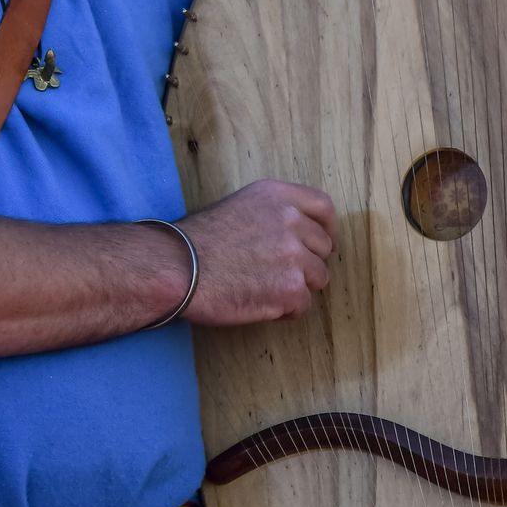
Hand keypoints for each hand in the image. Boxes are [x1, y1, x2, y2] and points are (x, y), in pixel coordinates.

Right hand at [180, 179, 336, 325]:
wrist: (178, 268)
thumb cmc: (198, 241)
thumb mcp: (239, 206)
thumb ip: (273, 214)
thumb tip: (297, 234)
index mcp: (278, 196)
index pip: (324, 206)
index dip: (327, 229)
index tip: (322, 244)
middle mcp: (291, 221)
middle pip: (323, 247)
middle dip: (307, 263)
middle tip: (279, 273)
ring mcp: (293, 255)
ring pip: (318, 278)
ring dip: (297, 287)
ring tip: (265, 288)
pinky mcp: (290, 288)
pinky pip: (303, 304)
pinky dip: (286, 310)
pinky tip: (260, 303)